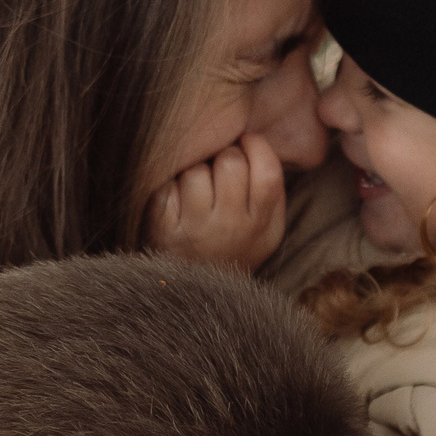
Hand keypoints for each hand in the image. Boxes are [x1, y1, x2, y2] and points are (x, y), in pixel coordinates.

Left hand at [144, 139, 286, 270]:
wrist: (195, 295)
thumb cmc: (233, 246)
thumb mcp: (265, 229)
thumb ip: (271, 192)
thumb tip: (259, 141)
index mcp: (262, 225)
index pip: (268, 172)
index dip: (257, 147)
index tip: (246, 143)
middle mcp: (232, 228)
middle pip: (230, 162)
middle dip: (222, 156)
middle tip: (218, 171)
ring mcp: (196, 230)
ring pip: (195, 172)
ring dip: (193, 174)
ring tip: (195, 192)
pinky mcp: (164, 230)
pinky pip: (167, 186)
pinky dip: (169, 189)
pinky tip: (175, 205)